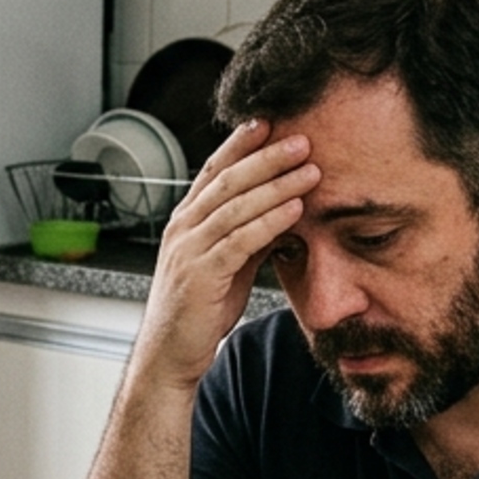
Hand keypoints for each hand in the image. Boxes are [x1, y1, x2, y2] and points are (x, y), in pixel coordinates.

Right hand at [136, 120, 319, 388]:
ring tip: (310, 168)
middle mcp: (183, 228)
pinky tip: (295, 208)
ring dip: (276, 183)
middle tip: (302, 139)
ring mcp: (189, 250)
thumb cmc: (197, 312)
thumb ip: (249, 237)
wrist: (168, 356)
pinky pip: (240, 240)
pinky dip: (269, 221)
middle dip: (266, 156)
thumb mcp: (228, 266)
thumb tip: (283, 212)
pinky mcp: (201, 275)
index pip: (214, 170)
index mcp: (186, 221)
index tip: (270, 122)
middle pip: (227, 180)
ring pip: (235, 205)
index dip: (241, 144)